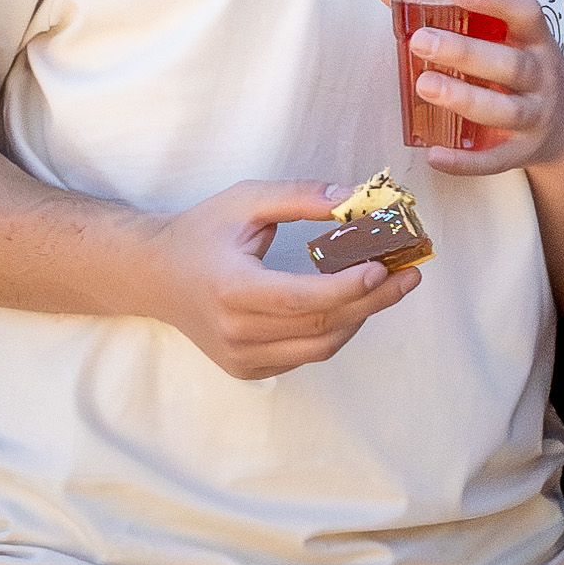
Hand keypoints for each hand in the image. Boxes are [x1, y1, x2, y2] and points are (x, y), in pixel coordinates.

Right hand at [121, 179, 420, 378]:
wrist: (153, 275)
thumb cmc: (200, 233)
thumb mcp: (246, 201)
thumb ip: (300, 196)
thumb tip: (353, 198)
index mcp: (231, 289)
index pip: (301, 299)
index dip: (348, 288)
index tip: (384, 267)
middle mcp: (235, 332)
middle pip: (320, 324)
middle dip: (373, 301)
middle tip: (410, 274)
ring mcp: (240, 357)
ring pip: (319, 345)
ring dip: (360, 317)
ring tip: (388, 286)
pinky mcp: (246, 368)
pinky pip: (304, 354)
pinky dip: (334, 330)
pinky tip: (352, 303)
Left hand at [381, 0, 563, 178]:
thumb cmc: (522, 69)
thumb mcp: (507, 39)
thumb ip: (455, 16)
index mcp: (536, 41)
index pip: (524, 12)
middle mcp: (541, 77)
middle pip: (510, 64)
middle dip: (466, 52)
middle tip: (422, 41)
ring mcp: (535, 116)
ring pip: (504, 109)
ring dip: (464, 98)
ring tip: (424, 85)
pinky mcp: (522, 152)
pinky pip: (494, 160)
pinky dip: (465, 161)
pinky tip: (434, 154)